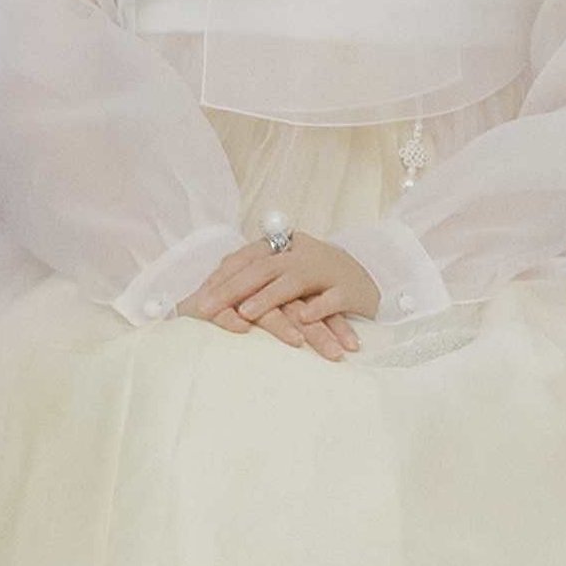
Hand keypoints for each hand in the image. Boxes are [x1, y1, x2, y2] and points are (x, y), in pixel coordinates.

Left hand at [181, 232, 378, 358]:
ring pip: (294, 282)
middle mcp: (303, 255)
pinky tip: (304, 318)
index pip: (247, 259)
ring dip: (268, 297)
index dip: (222, 277)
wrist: (365, 281)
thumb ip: (257, 276)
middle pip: (263, 269)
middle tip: (206, 308)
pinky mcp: (349, 291)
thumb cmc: (317, 282)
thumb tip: (214, 287)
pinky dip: (318, 308)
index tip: (200, 297)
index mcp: (285, 248)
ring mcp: (327, 271)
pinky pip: (331, 299)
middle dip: (232, 288)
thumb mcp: (286, 273)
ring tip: (245, 313)